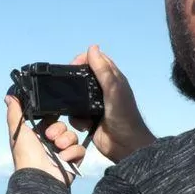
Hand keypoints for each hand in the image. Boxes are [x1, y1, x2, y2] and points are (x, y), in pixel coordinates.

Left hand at [5, 96, 84, 184]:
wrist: (39, 177)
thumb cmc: (26, 155)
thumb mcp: (18, 130)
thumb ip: (15, 112)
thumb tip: (9, 96)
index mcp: (38, 135)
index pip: (51, 119)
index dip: (52, 118)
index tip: (49, 120)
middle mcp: (50, 143)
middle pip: (63, 126)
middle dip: (58, 130)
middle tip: (50, 138)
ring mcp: (62, 152)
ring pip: (73, 136)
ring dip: (66, 141)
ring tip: (58, 149)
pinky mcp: (73, 161)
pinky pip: (80, 149)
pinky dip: (73, 152)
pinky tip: (64, 158)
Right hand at [70, 45, 155, 162]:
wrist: (125, 146)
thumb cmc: (124, 116)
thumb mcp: (114, 90)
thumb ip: (103, 70)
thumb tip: (92, 47)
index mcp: (113, 79)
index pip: (96, 60)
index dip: (83, 59)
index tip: (73, 66)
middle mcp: (103, 89)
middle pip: (82, 77)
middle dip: (74, 82)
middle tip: (69, 89)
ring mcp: (95, 104)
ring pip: (76, 96)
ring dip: (74, 103)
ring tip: (78, 109)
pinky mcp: (88, 118)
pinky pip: (74, 113)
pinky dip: (76, 118)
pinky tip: (84, 124)